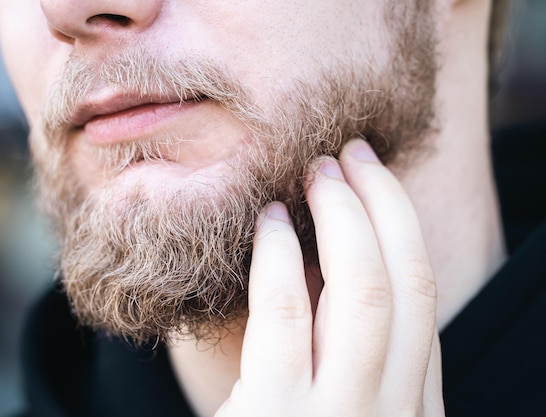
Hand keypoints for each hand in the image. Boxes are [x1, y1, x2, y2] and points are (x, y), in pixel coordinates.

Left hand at [215, 139, 444, 415]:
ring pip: (368, 294)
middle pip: (408, 287)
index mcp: (409, 411)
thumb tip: (328, 267)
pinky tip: (269, 220)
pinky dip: (280, 257)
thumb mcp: (339, 409)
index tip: (375, 185)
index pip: (423, 306)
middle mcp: (393, 414)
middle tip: (352, 155)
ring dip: (346, 218)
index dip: (403, 233)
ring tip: (318, 170)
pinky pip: (288, 317)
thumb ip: (350, 358)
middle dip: (385, 208)